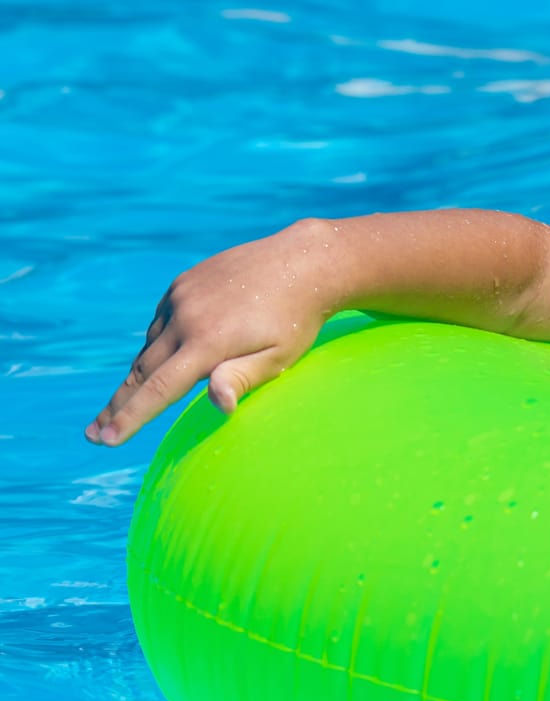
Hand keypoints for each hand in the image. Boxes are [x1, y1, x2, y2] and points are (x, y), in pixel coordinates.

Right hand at [86, 221, 340, 446]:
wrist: (304, 261)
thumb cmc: (298, 319)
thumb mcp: (280, 356)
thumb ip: (243, 379)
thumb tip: (219, 405)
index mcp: (209, 342)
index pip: (158, 389)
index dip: (130, 417)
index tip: (105, 439)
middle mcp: (186, 317)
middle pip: (142, 371)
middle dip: (119, 404)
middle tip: (94, 433)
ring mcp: (182, 296)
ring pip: (151, 345)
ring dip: (140, 373)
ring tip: (126, 402)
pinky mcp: (184, 282)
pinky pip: (162, 321)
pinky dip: (159, 342)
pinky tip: (165, 356)